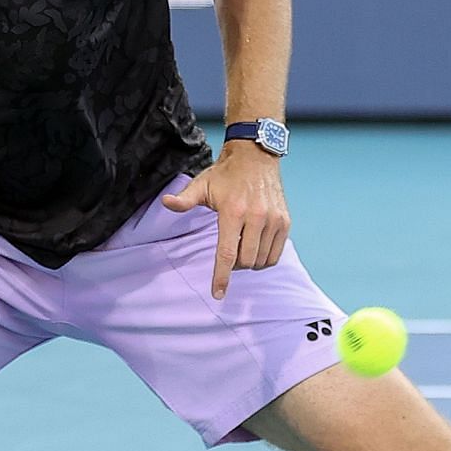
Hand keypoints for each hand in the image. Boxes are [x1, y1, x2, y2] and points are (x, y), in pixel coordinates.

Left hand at [160, 146, 289, 298]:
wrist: (256, 156)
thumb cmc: (225, 174)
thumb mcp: (201, 184)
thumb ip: (184, 199)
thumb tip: (165, 202)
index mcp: (233, 211)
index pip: (227, 254)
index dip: (222, 277)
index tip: (218, 294)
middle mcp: (256, 217)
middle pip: (245, 261)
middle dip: (235, 267)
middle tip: (229, 253)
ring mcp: (273, 220)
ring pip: (261, 260)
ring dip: (249, 263)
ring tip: (242, 247)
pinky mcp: (285, 222)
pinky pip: (275, 254)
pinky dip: (264, 259)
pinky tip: (255, 248)